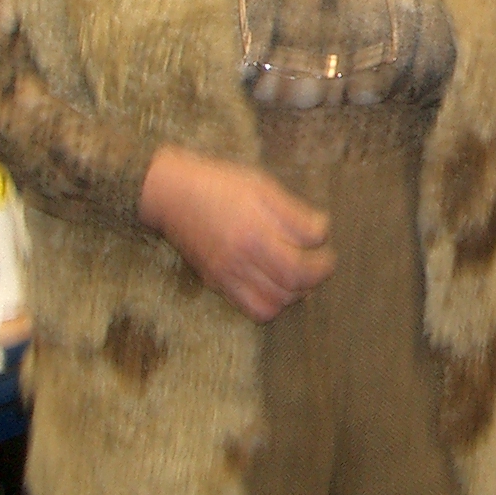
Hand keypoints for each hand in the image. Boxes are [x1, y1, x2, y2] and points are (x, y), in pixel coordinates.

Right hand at [139, 148, 334, 322]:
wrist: (173, 195)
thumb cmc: (219, 185)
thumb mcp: (261, 185)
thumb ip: (292, 211)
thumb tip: (320, 230)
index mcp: (257, 223)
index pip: (308, 240)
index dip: (323, 237)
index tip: (322, 233)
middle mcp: (244, 252)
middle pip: (297, 277)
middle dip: (319, 271)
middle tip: (323, 262)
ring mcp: (230, 272)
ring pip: (278, 300)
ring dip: (299, 292)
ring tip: (301, 278)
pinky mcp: (219, 284)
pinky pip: (255, 309)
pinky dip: (274, 305)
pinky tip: (278, 289)